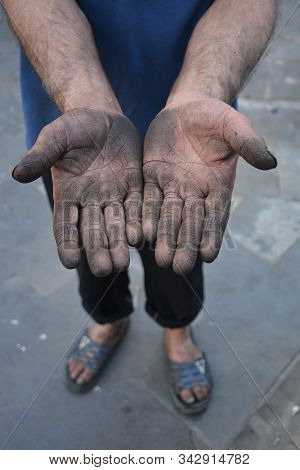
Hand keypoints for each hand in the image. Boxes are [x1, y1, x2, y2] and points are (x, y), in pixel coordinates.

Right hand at [13, 108, 142, 276]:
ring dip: (119, 244)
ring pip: (116, 224)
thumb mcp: (55, 137)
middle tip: (104, 269)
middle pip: (93, 230)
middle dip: (97, 250)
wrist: (101, 116)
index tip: (70, 262)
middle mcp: (90, 201)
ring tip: (122, 263)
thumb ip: (41, 155)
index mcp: (68, 194)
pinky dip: (138, 221)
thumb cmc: (73, 127)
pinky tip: (141, 237)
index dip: (67, 242)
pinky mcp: (133, 186)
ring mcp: (113, 196)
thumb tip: (17, 174)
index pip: (65, 224)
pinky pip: (136, 206)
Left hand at [142, 98, 276, 274]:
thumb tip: (270, 162)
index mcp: (218, 185)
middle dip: (185, 245)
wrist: (188, 108)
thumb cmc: (216, 117)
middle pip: (190, 223)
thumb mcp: (234, 125)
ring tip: (160, 261)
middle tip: (179, 268)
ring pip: (167, 216)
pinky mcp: (153, 177)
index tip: (208, 256)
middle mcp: (195, 191)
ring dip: (164, 238)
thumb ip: (248, 143)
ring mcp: (172, 186)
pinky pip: (148, 199)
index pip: (216, 215)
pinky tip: (141, 235)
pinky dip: (146, 216)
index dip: (212, 234)